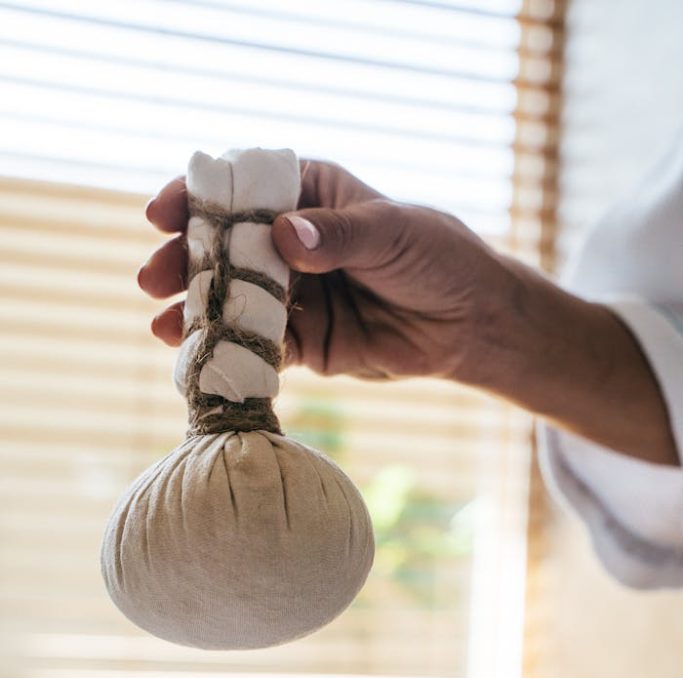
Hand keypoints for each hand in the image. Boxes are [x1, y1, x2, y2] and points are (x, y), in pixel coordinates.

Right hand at [138, 159, 516, 382]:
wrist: (469, 323)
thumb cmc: (436, 257)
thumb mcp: (391, 233)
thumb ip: (337, 235)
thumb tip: (284, 236)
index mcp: (309, 196)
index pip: (243, 189)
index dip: (197, 197)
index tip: (162, 211)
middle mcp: (292, 243)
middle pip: (225, 248)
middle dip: (185, 261)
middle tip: (153, 277)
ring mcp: (295, 294)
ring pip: (233, 299)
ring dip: (195, 310)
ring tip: (162, 324)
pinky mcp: (305, 342)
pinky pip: (259, 346)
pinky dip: (230, 351)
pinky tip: (198, 355)